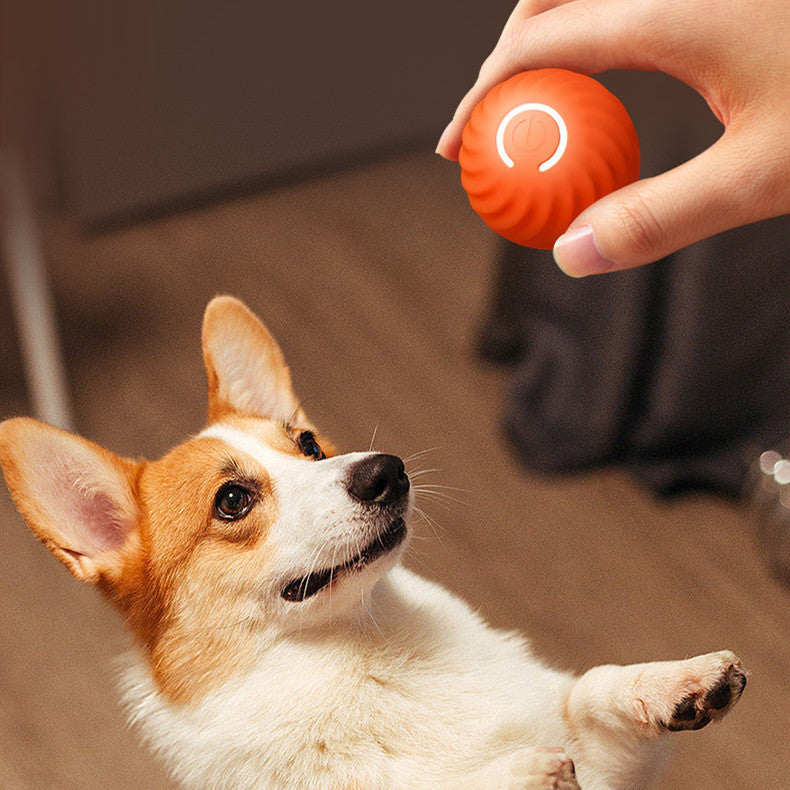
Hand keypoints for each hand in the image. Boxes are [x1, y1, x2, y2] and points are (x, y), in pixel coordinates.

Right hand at [436, 0, 789, 275]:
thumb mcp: (761, 177)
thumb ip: (656, 219)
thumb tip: (571, 257)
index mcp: (675, 7)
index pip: (539, 46)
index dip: (484, 98)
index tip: (459, 146)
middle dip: (507, 55)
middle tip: (493, 117)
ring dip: (551, 31)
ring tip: (540, 94)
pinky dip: (601, 25)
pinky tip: (614, 62)